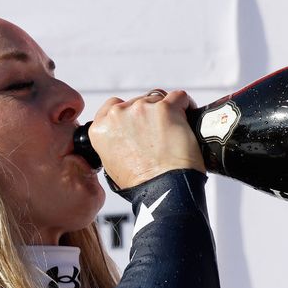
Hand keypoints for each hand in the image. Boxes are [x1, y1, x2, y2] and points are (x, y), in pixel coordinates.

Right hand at [88, 89, 204, 188]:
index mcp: (100, 129)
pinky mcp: (166, 107)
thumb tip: (124, 136)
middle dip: (148, 115)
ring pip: (157, 99)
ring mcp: (141, 108)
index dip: (129, 115)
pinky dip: (185, 105)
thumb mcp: (111, 165)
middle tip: (159, 135)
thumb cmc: (141, 184)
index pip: (113, 107)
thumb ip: (112, 143)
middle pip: (137, 102)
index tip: (138, 123)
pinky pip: (179, 97)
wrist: (163, 190)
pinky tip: (186, 118)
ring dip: (165, 111)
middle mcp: (117, 114)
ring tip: (174, 130)